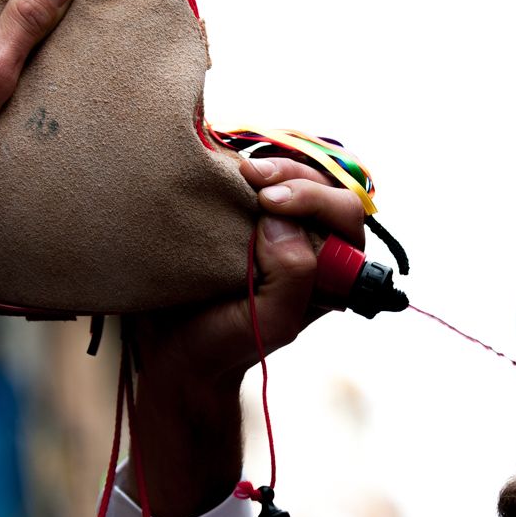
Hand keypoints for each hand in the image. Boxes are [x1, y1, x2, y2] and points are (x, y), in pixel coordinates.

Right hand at [124, 156, 365, 516]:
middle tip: (252, 177)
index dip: (314, 198)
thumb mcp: (271, 321)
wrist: (172, 351)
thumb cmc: (226, 344)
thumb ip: (294, 275)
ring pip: (290, 174)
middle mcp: (309, 242)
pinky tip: (222, 170)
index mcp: (331, 269)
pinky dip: (240, 168)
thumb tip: (281, 217)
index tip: (269, 202)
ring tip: (239, 171)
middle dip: (291, 175)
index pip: (343, 214)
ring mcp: (273, 226)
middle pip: (321, 184)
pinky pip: (251, 180)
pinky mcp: (240, 216)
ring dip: (269, 166)